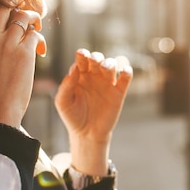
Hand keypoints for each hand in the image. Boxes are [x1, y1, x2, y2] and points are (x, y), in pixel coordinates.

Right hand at [0, 0, 46, 127]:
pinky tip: (40, 50)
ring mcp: (8, 43)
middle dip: (13, 4)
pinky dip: (40, 39)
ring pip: (22, 16)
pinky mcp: (25, 51)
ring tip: (36, 27)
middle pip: (1, 7)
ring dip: (32, 19)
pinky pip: (35, 33)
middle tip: (21, 10)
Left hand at [55, 49, 131, 174]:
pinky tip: (124, 71)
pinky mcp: (119, 92)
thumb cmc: (73, 117)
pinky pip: (126, 77)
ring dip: (110, 62)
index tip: (82, 55)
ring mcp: (107, 83)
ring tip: (106, 68)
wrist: (87, 135)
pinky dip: (127, 71)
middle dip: (96, 56)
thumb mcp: (63, 103)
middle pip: (97, 58)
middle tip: (94, 61)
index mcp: (80, 76)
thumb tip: (74, 68)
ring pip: (112, 65)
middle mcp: (94, 76)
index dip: (83, 54)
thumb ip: (66, 85)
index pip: (82, 59)